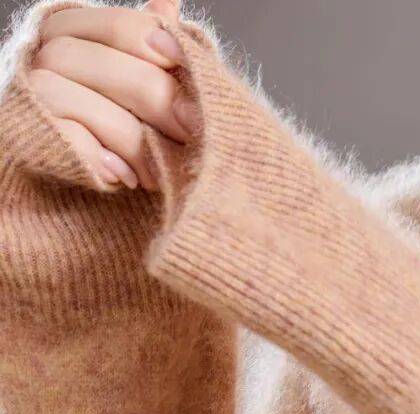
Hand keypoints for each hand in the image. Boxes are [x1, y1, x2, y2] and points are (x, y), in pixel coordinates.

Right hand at [29, 0, 194, 189]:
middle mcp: (46, 54)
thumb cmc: (133, 128)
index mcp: (78, 31)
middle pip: (95, 61)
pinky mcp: (29, 132)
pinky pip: (56, 135)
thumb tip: (170, 3)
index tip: (187, 69)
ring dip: (125, 136)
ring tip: (157, 172)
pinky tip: (123, 177)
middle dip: (153, 98)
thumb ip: (159, 52)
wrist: (96, 188)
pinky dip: (95, 156)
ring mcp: (33, 93)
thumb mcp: (151, 89)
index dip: (154, 43)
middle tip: (191, 132)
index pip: (117, 25)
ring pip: (67, 93)